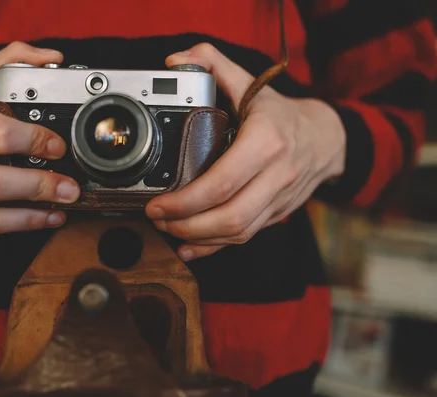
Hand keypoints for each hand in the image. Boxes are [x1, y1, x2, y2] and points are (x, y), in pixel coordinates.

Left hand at [146, 43, 345, 260]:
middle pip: (230, 216)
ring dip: (200, 238)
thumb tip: (175, 62)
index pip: (223, 181)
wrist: (327, 139)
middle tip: (158, 219)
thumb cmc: (281, 114)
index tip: (157, 203)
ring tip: (169, 230)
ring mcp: (280, 199)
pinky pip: (246, 237)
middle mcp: (277, 174)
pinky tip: (191, 248)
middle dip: (187, 225)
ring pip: (238, 232)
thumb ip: (213, 64)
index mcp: (267, 141)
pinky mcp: (278, 214)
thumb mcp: (252, 83)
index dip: (186, 200)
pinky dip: (216, 246)